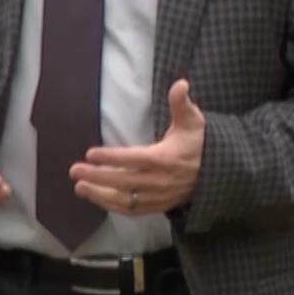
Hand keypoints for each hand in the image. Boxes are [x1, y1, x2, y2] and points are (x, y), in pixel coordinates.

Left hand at [70, 79, 204, 215]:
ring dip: (100, 195)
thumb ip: (182, 103)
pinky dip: (113, 206)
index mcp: (165, 159)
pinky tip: (96, 198)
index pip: (134, 159)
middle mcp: (160, 181)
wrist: (219, 173)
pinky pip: (132, 210)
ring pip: (125, 200)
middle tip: (74, 171)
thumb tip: (181, 83)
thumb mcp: (193, 120)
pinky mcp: (157, 206)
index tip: (91, 153)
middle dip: (97, 177)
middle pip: (123, 181)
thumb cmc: (199, 143)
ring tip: (79, 187)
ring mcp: (158, 196)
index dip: (112, 157)